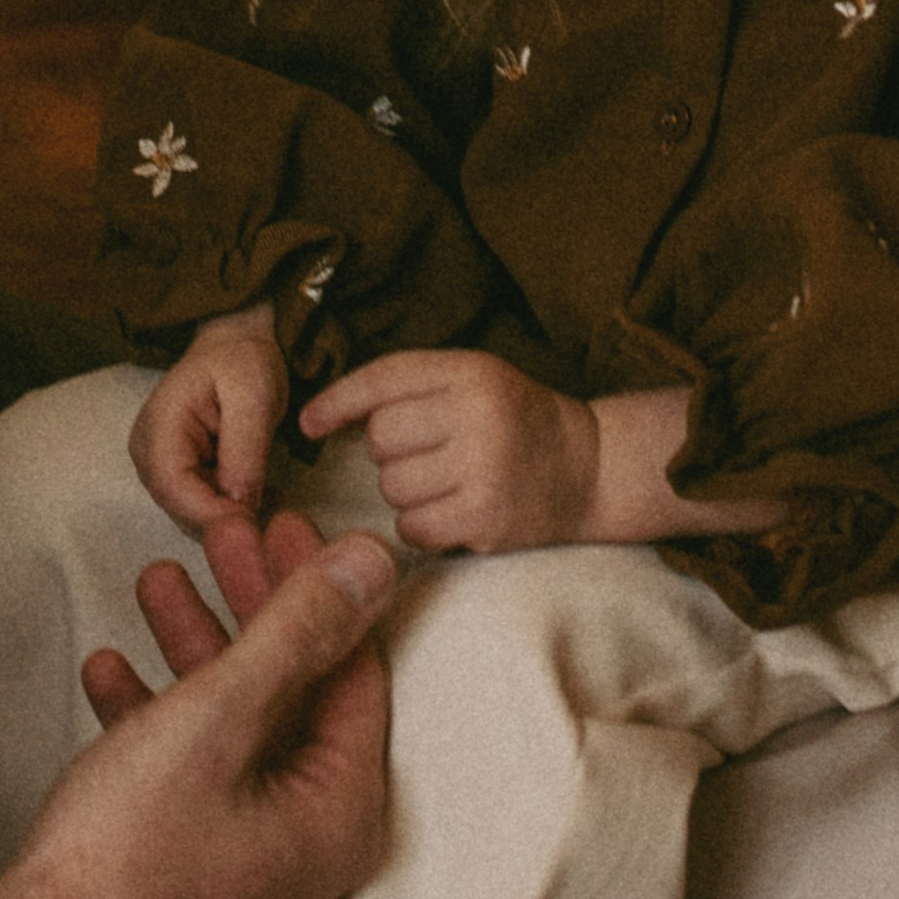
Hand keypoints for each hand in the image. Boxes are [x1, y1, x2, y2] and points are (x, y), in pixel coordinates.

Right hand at [4, 508, 394, 898]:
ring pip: (237, 724)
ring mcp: (250, 860)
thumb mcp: (218, 718)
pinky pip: (191, 769)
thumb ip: (297, 633)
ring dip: (197, 648)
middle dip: (251, 605)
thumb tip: (372, 567)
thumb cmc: (127, 857)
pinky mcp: (193, 869)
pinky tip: (108, 670)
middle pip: (296, 691)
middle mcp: (308, 843)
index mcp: (340, 812)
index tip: (281, 523)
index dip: (318, 586)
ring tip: (154, 582)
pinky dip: (157, 713)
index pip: (355, 670)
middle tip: (219, 538)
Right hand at [132, 307, 288, 528]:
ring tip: (272, 496)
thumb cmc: (242, 362)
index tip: (254, 524)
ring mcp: (160, 469)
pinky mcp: (179, 477)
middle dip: (225, 519)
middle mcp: (148, 455)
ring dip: (232, 516)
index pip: (174, 488)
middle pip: (180, 510)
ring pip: (193, 516)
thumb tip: (240, 503)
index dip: (212, 515)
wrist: (236, 348)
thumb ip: (245, 447)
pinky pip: (203, 508)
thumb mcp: (253, 395)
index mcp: (157, 427)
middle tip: (273, 517)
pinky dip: (233, 508)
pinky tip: (262, 494)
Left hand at [301, 347, 602, 551]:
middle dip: (392, 453)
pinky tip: (452, 513)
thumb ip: (417, 385)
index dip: (337, 401)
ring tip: (447, 483)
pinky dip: (421, 526)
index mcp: (471, 371)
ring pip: (393, 486)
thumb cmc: (518, 421)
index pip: (383, 379)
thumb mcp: (477, 379)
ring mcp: (483, 467)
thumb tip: (332, 412)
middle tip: (430, 454)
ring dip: (406, 493)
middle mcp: (477, 413)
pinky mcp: (486, 517)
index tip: (308, 423)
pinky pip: (413, 527)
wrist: (590, 468)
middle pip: (382, 438)